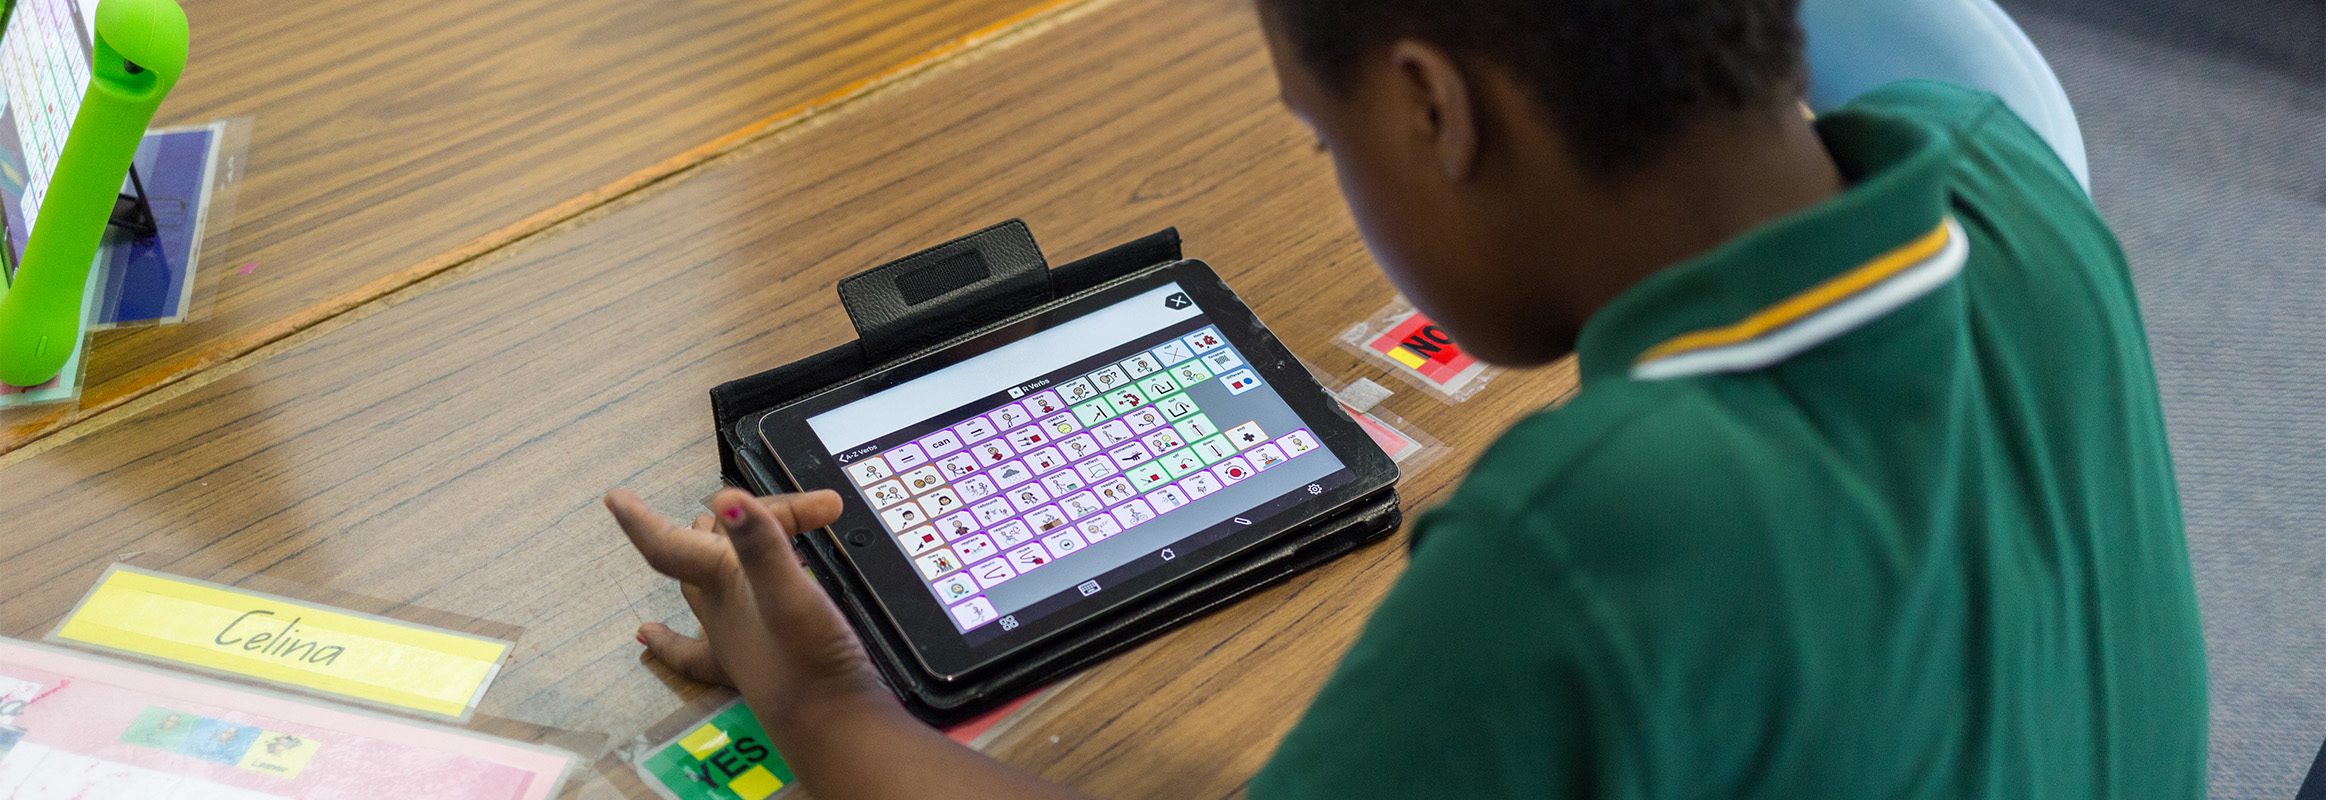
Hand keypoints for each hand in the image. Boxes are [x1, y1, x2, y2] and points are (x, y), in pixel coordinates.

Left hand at [605, 487, 891, 735]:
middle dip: (741, 517)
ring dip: (716, 550)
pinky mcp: (743, 666)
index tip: (613, 496)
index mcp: (722, 583)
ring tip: (736, 527)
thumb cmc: (809, 657)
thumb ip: (760, 544)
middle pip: (709, 546)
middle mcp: (717, 606)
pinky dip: (669, 640)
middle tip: (809, 511)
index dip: (640, 521)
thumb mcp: (791, 592)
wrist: (830, 723)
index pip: (668, 544)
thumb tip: (727, 499)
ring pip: (703, 582)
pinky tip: (648, 635)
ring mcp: (727, 637)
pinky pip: (694, 651)